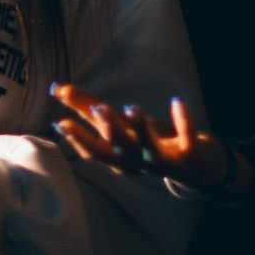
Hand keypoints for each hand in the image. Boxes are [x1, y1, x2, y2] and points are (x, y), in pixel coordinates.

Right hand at [51, 87, 240, 190]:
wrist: (199, 167)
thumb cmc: (150, 143)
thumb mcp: (121, 126)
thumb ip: (88, 108)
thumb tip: (56, 87)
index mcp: (119, 157)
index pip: (94, 152)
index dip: (78, 140)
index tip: (61, 123)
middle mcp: (138, 162)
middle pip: (120, 150)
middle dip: (109, 131)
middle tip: (99, 109)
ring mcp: (165, 160)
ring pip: (150, 148)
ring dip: (141, 129)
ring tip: (132, 107)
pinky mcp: (190, 154)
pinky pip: (187, 139)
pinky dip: (183, 122)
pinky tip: (177, 102)